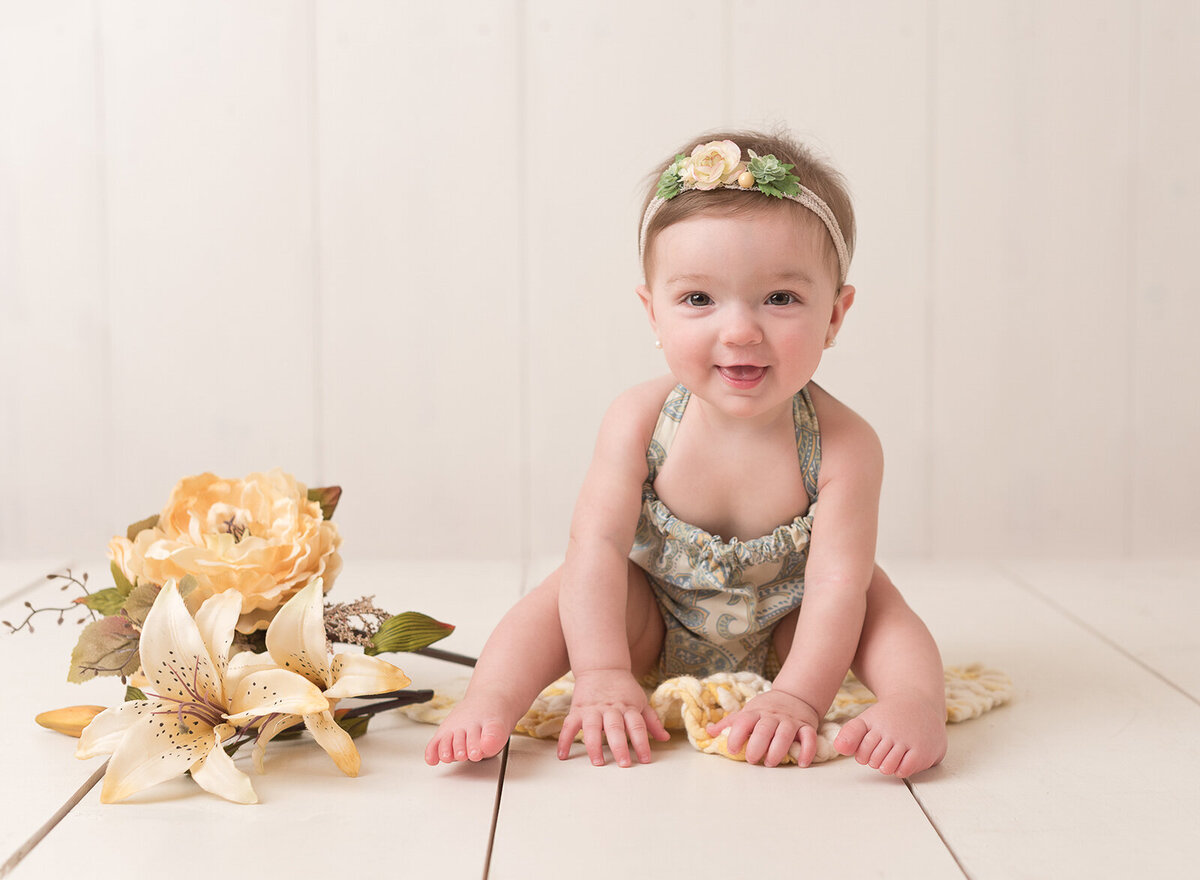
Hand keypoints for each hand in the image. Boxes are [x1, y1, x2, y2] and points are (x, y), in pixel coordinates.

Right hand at [558, 668, 670, 766]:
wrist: (602, 667)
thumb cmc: (624, 688)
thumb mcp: (640, 701)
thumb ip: (651, 721)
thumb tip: (665, 738)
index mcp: (628, 707)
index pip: (637, 725)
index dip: (642, 742)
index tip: (645, 759)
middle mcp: (610, 709)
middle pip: (615, 728)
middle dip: (620, 746)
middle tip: (624, 764)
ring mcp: (592, 709)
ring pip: (592, 727)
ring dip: (594, 745)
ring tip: (598, 762)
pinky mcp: (577, 710)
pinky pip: (568, 725)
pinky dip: (564, 740)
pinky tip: (563, 755)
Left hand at [706, 688, 820, 766]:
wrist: (795, 695)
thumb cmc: (766, 709)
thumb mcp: (748, 711)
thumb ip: (730, 723)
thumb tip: (708, 732)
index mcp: (756, 712)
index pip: (743, 721)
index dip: (736, 735)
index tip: (732, 749)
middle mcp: (773, 716)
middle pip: (764, 729)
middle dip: (757, 745)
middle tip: (752, 760)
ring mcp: (791, 721)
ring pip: (785, 734)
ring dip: (778, 750)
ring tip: (771, 762)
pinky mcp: (807, 726)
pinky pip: (809, 738)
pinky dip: (807, 751)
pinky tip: (801, 763)